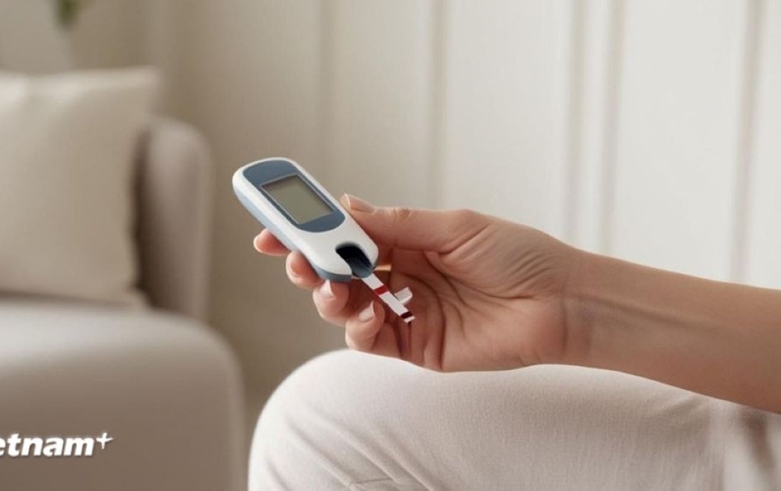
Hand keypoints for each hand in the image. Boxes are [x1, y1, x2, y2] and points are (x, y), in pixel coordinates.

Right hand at [254, 195, 582, 371]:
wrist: (561, 303)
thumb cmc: (520, 256)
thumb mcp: (456, 227)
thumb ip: (397, 224)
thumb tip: (346, 208)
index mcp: (409, 239)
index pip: (347, 231)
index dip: (310, 227)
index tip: (275, 220)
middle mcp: (401, 274)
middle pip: (337, 268)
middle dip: (308, 261)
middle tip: (293, 255)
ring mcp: (405, 311)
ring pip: (344, 305)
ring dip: (327, 294)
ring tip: (330, 285)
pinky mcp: (414, 346)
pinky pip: (368, 339)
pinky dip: (356, 327)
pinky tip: (367, 313)